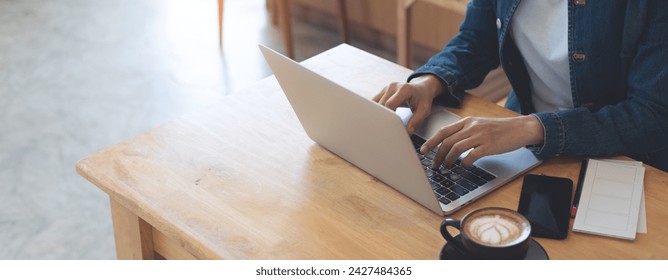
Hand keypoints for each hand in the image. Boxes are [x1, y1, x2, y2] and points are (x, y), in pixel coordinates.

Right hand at [373, 75, 443, 134]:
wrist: (421, 88)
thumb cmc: (423, 98)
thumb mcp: (424, 110)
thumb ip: (416, 121)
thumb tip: (407, 132)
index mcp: (404, 89)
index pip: (389, 104)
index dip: (387, 116)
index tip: (389, 126)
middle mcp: (393, 86)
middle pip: (381, 104)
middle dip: (381, 117)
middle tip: (384, 128)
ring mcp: (386, 88)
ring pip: (375, 103)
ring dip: (377, 113)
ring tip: (380, 123)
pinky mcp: (382, 91)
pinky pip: (374, 102)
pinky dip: (375, 110)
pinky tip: (378, 117)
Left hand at [420, 115, 543, 167]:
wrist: (520, 128)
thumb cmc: (499, 129)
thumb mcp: (479, 125)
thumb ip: (465, 132)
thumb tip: (448, 145)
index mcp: (467, 121)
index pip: (444, 131)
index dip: (431, 141)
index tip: (423, 151)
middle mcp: (472, 127)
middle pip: (447, 141)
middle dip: (438, 155)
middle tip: (435, 165)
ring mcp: (481, 136)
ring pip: (456, 149)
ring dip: (448, 160)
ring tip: (447, 167)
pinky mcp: (489, 145)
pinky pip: (471, 155)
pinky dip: (464, 163)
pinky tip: (464, 166)